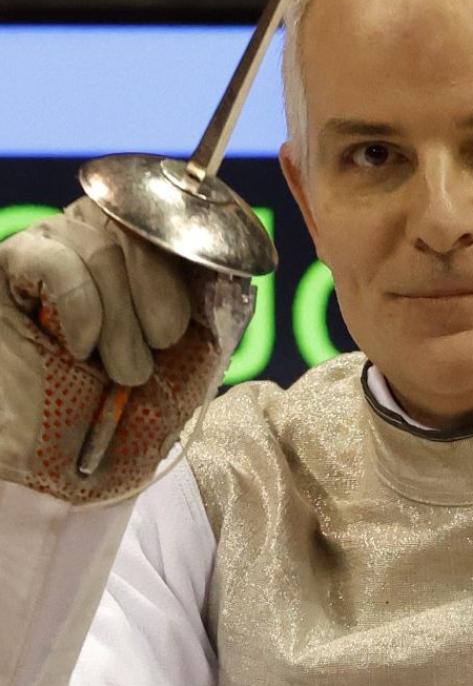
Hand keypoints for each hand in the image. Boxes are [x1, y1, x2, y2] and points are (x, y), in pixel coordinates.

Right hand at [0, 197, 226, 503]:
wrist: (60, 468)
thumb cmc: (123, 415)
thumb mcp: (188, 362)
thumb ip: (215, 310)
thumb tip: (236, 264)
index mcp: (142, 258)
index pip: (172, 217)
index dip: (192, 247)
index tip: (198, 303)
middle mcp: (94, 243)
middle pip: (141, 226)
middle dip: (161, 296)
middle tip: (158, 348)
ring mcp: (48, 251)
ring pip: (101, 245)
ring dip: (121, 319)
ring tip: (119, 370)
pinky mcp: (6, 268)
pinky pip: (50, 258)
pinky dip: (80, 306)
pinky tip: (80, 345)